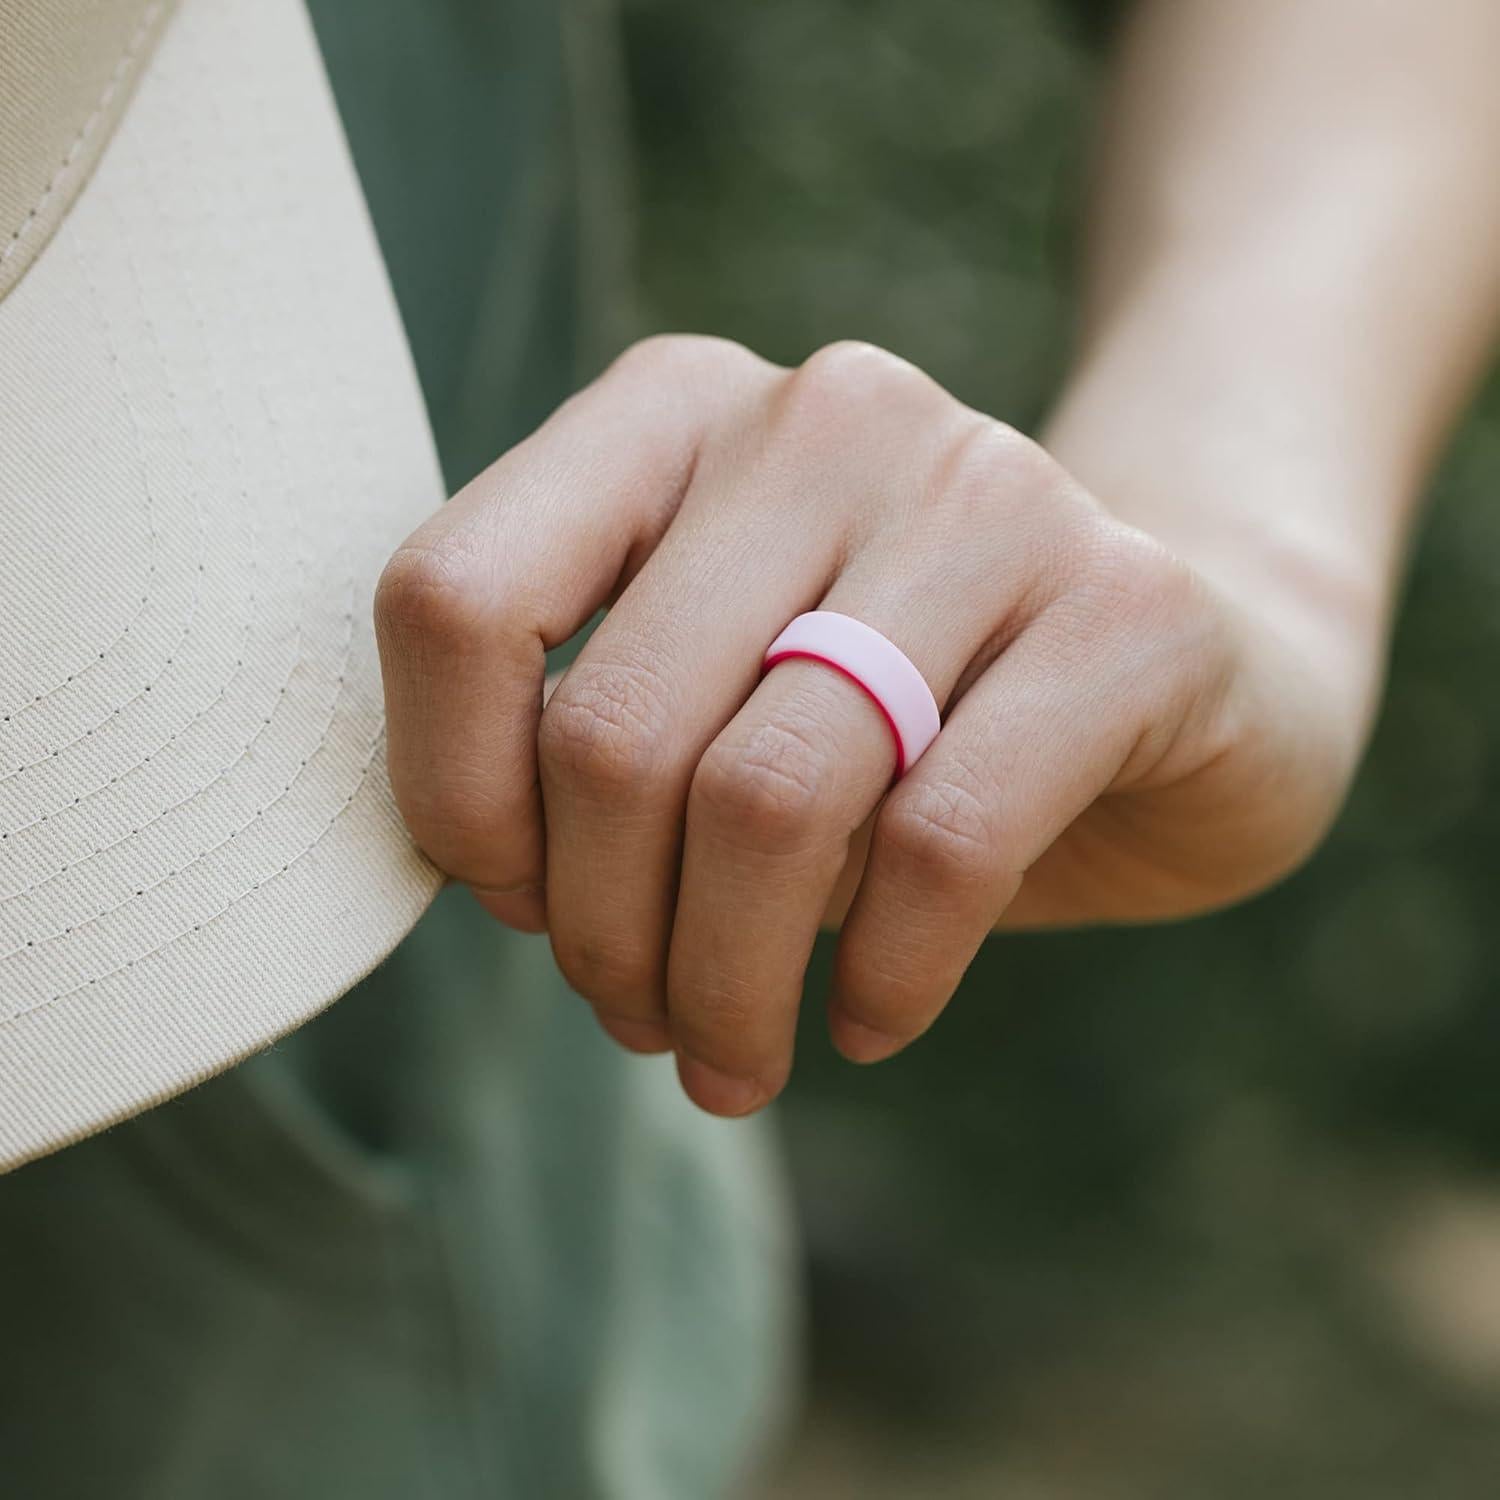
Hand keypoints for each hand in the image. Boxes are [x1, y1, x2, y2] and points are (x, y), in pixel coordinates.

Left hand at [374, 336, 1361, 1115]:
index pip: (458, 599)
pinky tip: (870, 1019)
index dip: (454, 795)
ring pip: (769, 800)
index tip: (516, 904)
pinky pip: (942, 845)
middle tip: (644, 1022)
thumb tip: (503, 886)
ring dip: (727, 984)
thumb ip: (594, 745)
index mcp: (673, 410)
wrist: (1172, 661)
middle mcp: (822, 417)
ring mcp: (989, 493)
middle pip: (616, 733)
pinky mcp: (1127, 606)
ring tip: (732, 1055)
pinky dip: (882, 977)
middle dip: (604, 937)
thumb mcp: (716, 692)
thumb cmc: (899, 703)